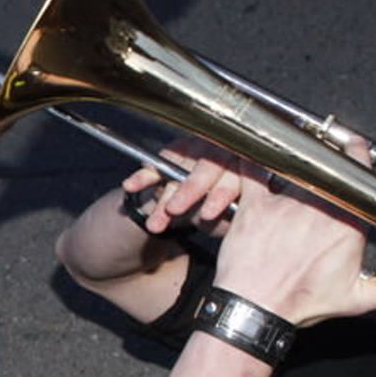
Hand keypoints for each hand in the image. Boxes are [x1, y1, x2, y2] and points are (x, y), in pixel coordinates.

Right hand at [122, 136, 240, 236]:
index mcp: (244, 167)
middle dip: (189, 191)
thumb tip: (235, 224)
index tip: (207, 213)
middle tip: (175, 209)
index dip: (221, 194)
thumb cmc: (220, 212)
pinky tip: (131, 185)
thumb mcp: (231, 218)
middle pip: (207, 168)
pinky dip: (143, 176)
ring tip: (154, 223)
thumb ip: (235, 219)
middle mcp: (222, 153)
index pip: (235, 175)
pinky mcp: (172, 155)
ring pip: (179, 172)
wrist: (197, 204)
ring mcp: (195, 152)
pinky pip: (156, 164)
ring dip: (163, 198)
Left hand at [210, 150, 375, 326]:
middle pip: (329, 170)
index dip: (359, 157)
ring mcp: (285, 204)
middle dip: (330, 160)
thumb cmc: (299, 303)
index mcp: (346, 226)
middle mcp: (318, 209)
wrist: (256, 309)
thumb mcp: (356, 301)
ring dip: (299, 164)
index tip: (356, 148)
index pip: (361, 178)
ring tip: (299, 160)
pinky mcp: (255, 206)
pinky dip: (251, 160)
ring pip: (297, 169)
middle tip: (329, 152)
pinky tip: (254, 151)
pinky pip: (252, 172)